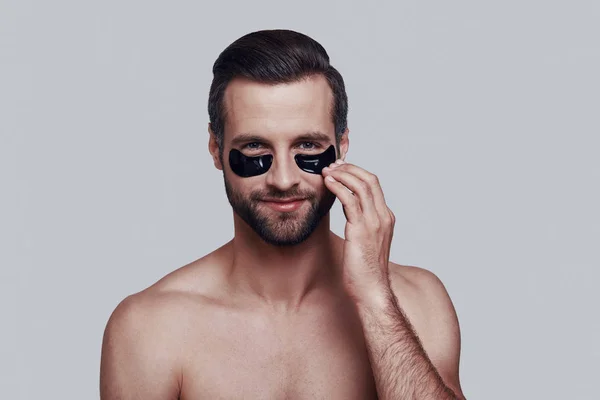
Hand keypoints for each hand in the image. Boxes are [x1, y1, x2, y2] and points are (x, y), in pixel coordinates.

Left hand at [322, 160, 395, 303]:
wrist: (372, 290)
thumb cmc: (365, 271)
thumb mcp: (364, 242)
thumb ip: (359, 224)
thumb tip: (347, 212)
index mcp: (386, 218)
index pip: (374, 185)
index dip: (356, 172)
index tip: (340, 169)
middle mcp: (384, 217)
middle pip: (370, 179)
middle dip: (349, 168)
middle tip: (332, 165)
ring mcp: (375, 222)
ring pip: (361, 185)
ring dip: (342, 174)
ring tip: (326, 172)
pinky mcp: (362, 229)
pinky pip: (350, 199)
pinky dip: (338, 187)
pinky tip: (328, 184)